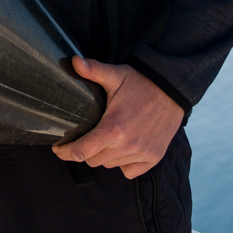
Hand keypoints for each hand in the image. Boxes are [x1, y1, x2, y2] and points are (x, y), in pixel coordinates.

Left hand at [51, 58, 183, 179]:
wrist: (173, 90)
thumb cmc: (141, 82)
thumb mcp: (116, 75)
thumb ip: (93, 70)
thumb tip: (74, 61)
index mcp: (113, 128)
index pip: (81, 152)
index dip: (65, 152)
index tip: (58, 148)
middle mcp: (127, 145)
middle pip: (93, 160)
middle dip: (84, 152)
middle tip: (81, 140)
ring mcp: (142, 153)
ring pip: (111, 165)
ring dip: (104, 156)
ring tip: (103, 140)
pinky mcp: (153, 157)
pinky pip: (129, 171)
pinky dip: (123, 163)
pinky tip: (122, 148)